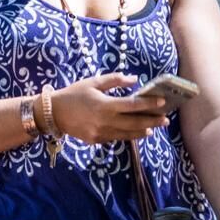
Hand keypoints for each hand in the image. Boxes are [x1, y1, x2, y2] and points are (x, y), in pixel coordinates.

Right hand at [48, 73, 169, 143]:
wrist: (53, 113)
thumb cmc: (74, 93)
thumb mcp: (93, 82)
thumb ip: (115, 80)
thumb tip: (134, 80)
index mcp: (105, 105)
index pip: (133, 105)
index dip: (149, 104)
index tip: (162, 102)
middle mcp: (105, 121)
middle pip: (134, 123)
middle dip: (152, 121)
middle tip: (165, 119)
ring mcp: (100, 133)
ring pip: (127, 134)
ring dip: (142, 131)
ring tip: (154, 127)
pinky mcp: (96, 140)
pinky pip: (116, 138)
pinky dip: (128, 135)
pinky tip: (136, 132)